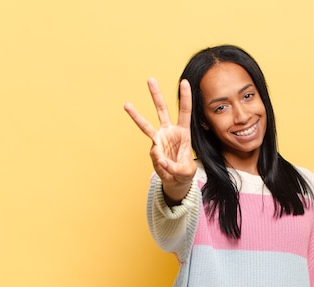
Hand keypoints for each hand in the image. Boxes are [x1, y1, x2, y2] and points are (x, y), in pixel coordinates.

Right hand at [124, 78, 195, 203]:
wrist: (177, 181)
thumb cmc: (185, 172)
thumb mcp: (186, 171)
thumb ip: (174, 166)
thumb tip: (159, 157)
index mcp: (184, 132)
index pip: (185, 112)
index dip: (185, 97)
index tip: (185, 82)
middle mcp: (170, 132)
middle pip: (162, 110)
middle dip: (156, 95)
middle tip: (150, 79)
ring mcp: (159, 140)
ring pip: (146, 125)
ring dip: (136, 115)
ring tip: (126, 105)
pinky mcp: (152, 150)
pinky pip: (153, 154)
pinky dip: (159, 161)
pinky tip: (165, 166)